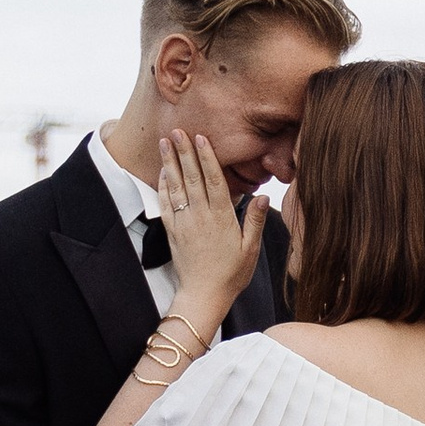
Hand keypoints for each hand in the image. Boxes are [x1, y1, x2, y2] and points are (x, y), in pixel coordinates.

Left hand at [158, 129, 263, 326]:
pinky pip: (165, 204)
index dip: (207, 157)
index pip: (214, 180)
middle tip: (177, 130)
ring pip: (176, 186)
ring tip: (164, 142)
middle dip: (184, 151)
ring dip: (169, 162)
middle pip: (192, 177)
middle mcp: (201, 216)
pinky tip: (162, 171)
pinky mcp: (172, 231)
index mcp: (222, 218)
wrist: (204, 295)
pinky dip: (163, 185)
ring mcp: (184, 223)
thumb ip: (254, 220)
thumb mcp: (250, 249)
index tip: (201, 138)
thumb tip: (262, 196)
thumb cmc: (231, 274)